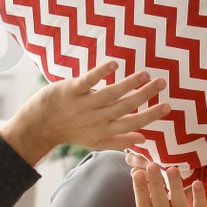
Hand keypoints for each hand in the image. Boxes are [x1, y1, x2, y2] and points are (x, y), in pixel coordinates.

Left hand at [0, 61, 169, 165]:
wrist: (39, 125)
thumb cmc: (71, 132)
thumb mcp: (96, 142)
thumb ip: (120, 141)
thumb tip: (145, 139)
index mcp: (104, 131)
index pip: (132, 123)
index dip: (150, 115)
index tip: (167, 106)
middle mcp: (96, 119)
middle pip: (125, 106)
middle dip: (145, 95)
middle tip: (161, 83)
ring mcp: (83, 104)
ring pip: (110, 93)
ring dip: (129, 83)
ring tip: (145, 74)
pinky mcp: (71, 90)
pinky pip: (88, 81)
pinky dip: (100, 73)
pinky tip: (115, 64)